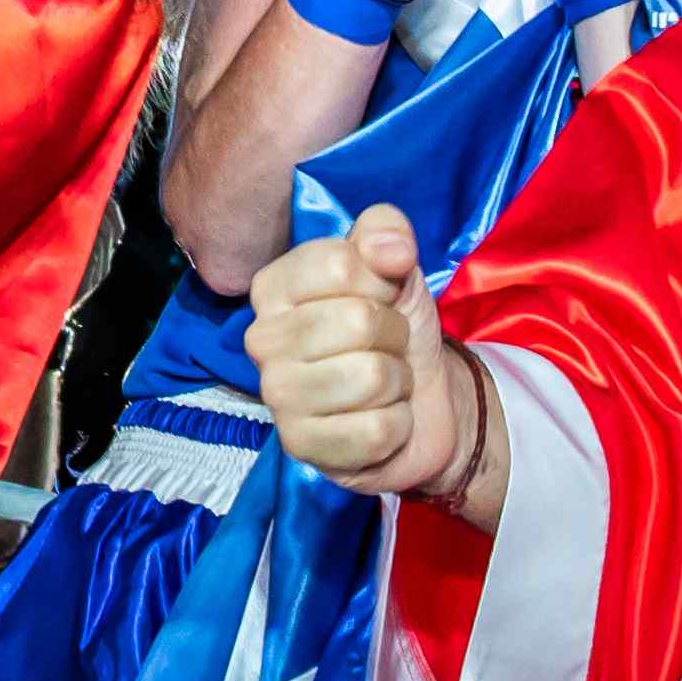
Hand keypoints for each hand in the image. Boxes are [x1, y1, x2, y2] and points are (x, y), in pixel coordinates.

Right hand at [248, 208, 492, 511]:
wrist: (420, 401)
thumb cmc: (394, 326)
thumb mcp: (396, 268)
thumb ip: (387, 234)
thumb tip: (390, 248)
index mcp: (273, 288)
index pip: (339, 264)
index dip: (381, 280)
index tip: (381, 298)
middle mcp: (261, 339)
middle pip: (358, 320)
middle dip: (394, 335)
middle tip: (385, 346)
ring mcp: (276, 396)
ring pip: (371, 376)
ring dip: (396, 382)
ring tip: (383, 383)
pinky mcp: (301, 446)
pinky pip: (376, 429)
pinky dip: (396, 426)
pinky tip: (379, 420)